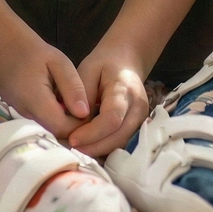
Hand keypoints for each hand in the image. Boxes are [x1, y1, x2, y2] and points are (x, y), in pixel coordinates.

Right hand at [0, 30, 90, 140]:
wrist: (6, 49)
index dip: (79, 124)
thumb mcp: (60, 63)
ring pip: (48, 128)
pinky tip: (56, 100)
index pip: (61, 127)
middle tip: (82, 106)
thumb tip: (84, 113)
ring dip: (62, 120)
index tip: (89, 111)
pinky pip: (41, 122)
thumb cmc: (35, 53)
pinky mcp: (20, 115)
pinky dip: (52, 115)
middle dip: (72, 124)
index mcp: (35, 100)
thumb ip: (72, 87)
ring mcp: (21, 116)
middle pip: (55, 132)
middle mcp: (25, 114)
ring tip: (69, 101)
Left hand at [69, 42, 149, 157]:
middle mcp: (138, 107)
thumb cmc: (103, 64)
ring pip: (122, 144)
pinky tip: (89, 146)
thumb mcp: (88, 70)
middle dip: (94, 146)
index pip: (111, 119)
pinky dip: (106, 147)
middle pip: (119, 137)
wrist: (125, 61)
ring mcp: (141, 119)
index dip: (92, 133)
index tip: (72, 138)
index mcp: (125, 89)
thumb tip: (76, 124)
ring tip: (77, 148)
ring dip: (99, 150)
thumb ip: (82, 96)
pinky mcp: (138, 126)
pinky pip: (122, 143)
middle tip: (71, 148)